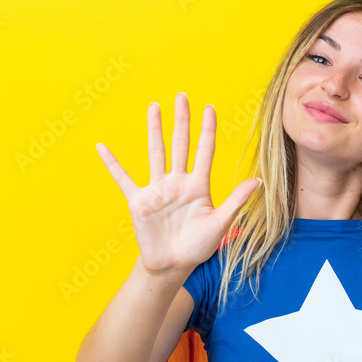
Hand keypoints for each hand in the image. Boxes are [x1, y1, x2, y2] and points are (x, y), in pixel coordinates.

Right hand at [95, 94, 261, 273]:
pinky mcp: (139, 201)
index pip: (204, 152)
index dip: (207, 130)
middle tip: (182, 96)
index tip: (210, 108)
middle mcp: (178, 182)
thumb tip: (259, 181)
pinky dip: (112, 164)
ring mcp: (158, 190)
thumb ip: (236, 200)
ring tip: (154, 107)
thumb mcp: (220, 223)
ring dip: (154, 130)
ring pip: (156, 153)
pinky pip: (123, 179)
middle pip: (180, 145)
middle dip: (182, 121)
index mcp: (199, 186)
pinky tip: (102, 147)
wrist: (173, 265)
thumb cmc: (198, 246)